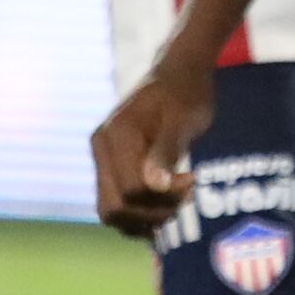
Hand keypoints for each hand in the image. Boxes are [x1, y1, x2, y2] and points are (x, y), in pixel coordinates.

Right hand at [89, 58, 217, 237]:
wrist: (178, 76)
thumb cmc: (186, 94)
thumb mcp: (182, 121)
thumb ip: (165, 152)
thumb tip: (154, 186)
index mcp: (116, 135)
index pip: (131, 190)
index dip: (164, 196)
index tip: (193, 179)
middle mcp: (101, 149)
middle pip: (116, 207)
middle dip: (153, 212)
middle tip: (186, 197)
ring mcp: (103, 159)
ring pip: (112, 212)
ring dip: (146, 219)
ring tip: (177, 203)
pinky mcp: (111, 168)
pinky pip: (116, 205)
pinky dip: (139, 217)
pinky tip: (164, 210)